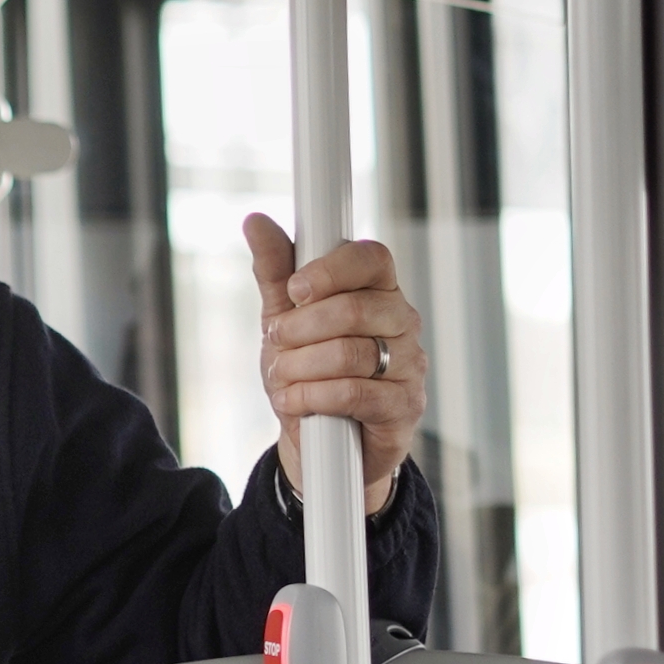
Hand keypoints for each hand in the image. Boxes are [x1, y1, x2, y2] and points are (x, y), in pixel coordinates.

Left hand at [246, 216, 426, 511]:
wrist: (318, 442)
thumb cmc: (308, 373)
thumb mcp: (284, 321)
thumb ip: (276, 273)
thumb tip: (256, 221)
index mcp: (378, 290)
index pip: (372, 258)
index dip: (330, 270)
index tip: (294, 290)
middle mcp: (401, 322)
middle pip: (355, 308)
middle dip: (301, 328)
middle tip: (277, 342)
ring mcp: (408, 364)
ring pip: (351, 353)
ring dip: (301, 366)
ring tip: (282, 377)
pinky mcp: (403, 406)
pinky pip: (355, 394)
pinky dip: (312, 397)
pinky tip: (293, 401)